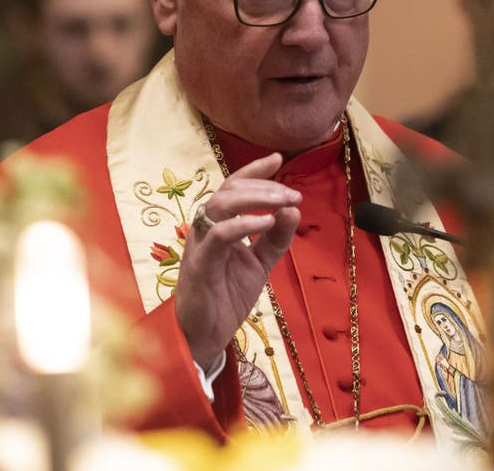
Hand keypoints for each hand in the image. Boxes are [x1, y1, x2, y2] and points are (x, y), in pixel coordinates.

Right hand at [175, 153, 300, 371]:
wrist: (204, 336)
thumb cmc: (226, 296)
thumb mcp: (260, 263)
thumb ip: (276, 239)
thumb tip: (293, 211)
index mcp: (217, 225)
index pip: (232, 187)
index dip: (254, 171)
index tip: (278, 159)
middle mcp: (205, 229)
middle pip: (228, 190)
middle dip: (264, 186)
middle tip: (293, 195)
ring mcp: (200, 245)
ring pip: (220, 205)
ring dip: (256, 198)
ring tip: (283, 202)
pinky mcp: (200, 265)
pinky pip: (219, 235)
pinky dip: (244, 224)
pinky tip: (267, 222)